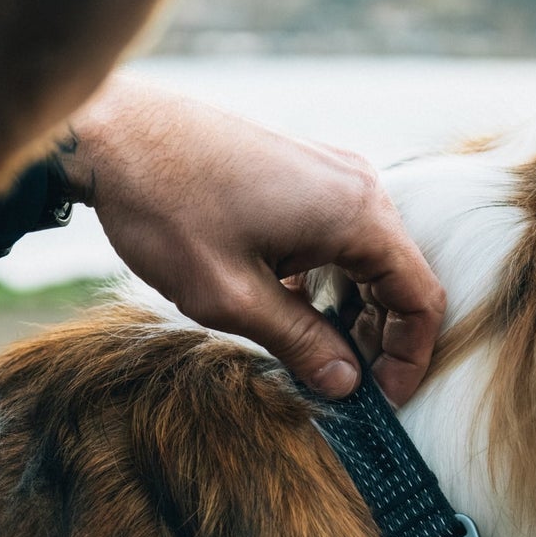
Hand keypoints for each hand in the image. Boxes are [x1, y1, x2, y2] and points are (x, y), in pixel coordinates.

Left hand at [59, 75, 444, 403]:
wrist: (115, 136)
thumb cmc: (168, 211)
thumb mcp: (233, 298)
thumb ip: (299, 344)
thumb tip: (348, 384)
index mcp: (355, 213)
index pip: (421, 297)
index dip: (410, 358)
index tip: (384, 401)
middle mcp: (356, 185)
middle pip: (400, 278)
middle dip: (382, 340)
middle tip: (347, 389)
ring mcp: (330, 173)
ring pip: (370, 259)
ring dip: (354, 313)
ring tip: (317, 359)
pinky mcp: (302, 173)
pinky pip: (339, 237)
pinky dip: (330, 281)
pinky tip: (292, 313)